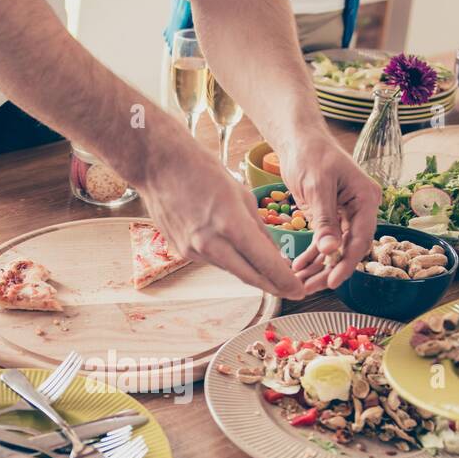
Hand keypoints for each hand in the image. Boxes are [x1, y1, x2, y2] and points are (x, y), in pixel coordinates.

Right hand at [137, 134, 303, 298]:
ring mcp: (194, 250)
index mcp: (231, 224)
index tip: (299, 290)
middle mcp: (211, 243)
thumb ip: (259, 228)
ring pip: (232, 269)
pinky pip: (214, 261)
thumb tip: (275, 254)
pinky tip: (235, 252)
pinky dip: (229, 260)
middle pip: (250, 277)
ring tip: (269, 272)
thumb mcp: (242, 194)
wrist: (159, 165)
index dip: (285, 280)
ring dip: (252, 272)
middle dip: (274, 287)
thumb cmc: (203, 170)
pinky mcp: (182, 252)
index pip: (266, 263)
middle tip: (291, 292)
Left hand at [282, 137, 384, 292]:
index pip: (361, 237)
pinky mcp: (331, 216)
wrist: (299, 140)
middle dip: (330, 270)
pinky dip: (312, 254)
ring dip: (319, 266)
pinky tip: (299, 267)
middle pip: (349, 247)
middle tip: (310, 288)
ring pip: (336, 248)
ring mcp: (347, 213)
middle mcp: (360, 208)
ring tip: (300, 283)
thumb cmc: (311, 154)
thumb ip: (325, 219)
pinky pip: (324, 241)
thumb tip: (331, 250)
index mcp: (366, 198)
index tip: (333, 282)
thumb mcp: (317, 186)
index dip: (347, 262)